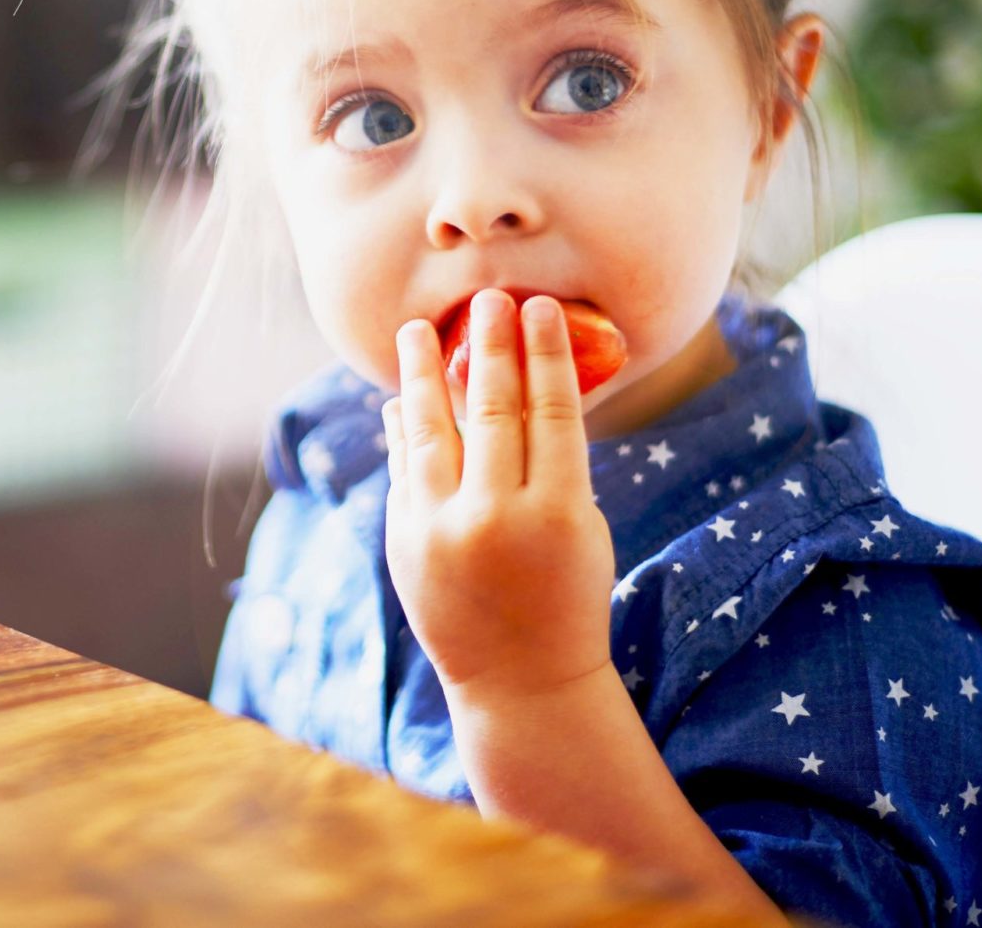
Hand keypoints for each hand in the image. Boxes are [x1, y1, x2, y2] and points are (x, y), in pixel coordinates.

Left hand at [382, 290, 615, 700]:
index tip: (537, 308)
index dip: (544, 353)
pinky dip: (402, 429)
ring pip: (430, 431)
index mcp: (558, 513)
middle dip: (490, 347)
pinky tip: (402, 396)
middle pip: (493, 410)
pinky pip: (403, 468)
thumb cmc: (566, 596)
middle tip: (487, 299)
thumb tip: (517, 387)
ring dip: (423, 374)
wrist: (521, 682)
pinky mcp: (404, 541)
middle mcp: (496, 518)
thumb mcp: (580, 530)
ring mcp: (441, 530)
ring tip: (417, 329)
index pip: (552, 412)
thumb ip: (551, 465)